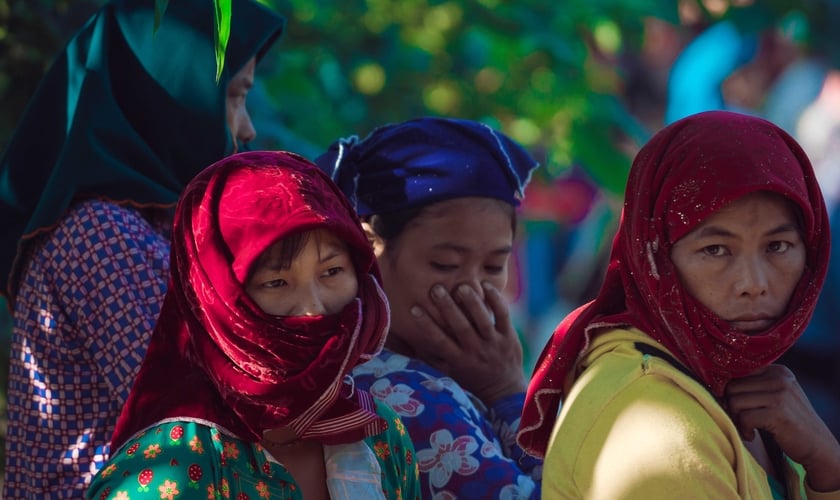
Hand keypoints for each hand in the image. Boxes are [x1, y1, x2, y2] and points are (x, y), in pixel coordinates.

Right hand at [404, 281, 525, 404]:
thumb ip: (432, 358)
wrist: (504, 390)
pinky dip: (496, 300)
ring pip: (482, 320)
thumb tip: (410, 342)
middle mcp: (475, 351)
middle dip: (447, 307)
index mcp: (458, 360)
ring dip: (471, 302)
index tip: (415, 309)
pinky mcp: (509, 336)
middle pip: (460, 327)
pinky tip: (486, 286)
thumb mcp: (450, 373)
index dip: (426, 325)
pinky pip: (503, 315)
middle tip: (436, 289)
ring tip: (461, 287)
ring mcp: (494, 343)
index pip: (439, 341)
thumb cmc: (471, 379)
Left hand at [725, 364, 839, 490]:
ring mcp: (780, 394)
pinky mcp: (778, 413)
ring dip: (736, 419)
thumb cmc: (788, 422)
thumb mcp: (775, 396)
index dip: (730, 390)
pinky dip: (743, 430)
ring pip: (734, 401)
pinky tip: (752, 435)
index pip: (737, 372)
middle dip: (731, 406)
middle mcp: (779, 378)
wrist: (817, 446)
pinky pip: (743, 417)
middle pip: (732, 387)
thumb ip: (753, 386)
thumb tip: (715, 384)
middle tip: (741, 420)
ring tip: (748, 428)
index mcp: (777, 370)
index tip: (735, 406)